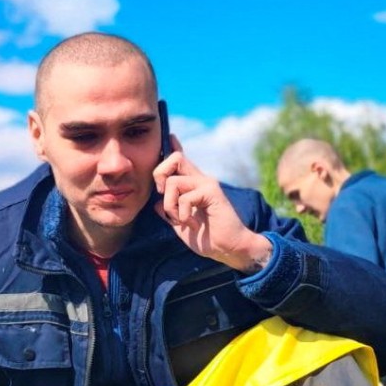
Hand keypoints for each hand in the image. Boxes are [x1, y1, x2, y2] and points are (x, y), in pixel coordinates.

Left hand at [153, 139, 272, 272]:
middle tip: (163, 196)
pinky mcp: (212, 192)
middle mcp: (200, 180)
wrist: (229, 248)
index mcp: (192, 185)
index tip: (170, 137)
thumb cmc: (207, 237)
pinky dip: (182, 215)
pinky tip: (192, 225)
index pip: (181, 160)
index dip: (172, 147)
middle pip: (175, 157)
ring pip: (173, 181)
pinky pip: (185, 197)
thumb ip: (170, 212)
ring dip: (170, 205)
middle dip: (159, 173)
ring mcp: (206, 184)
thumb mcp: (181, 224)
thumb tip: (157, 202)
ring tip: (180, 220)